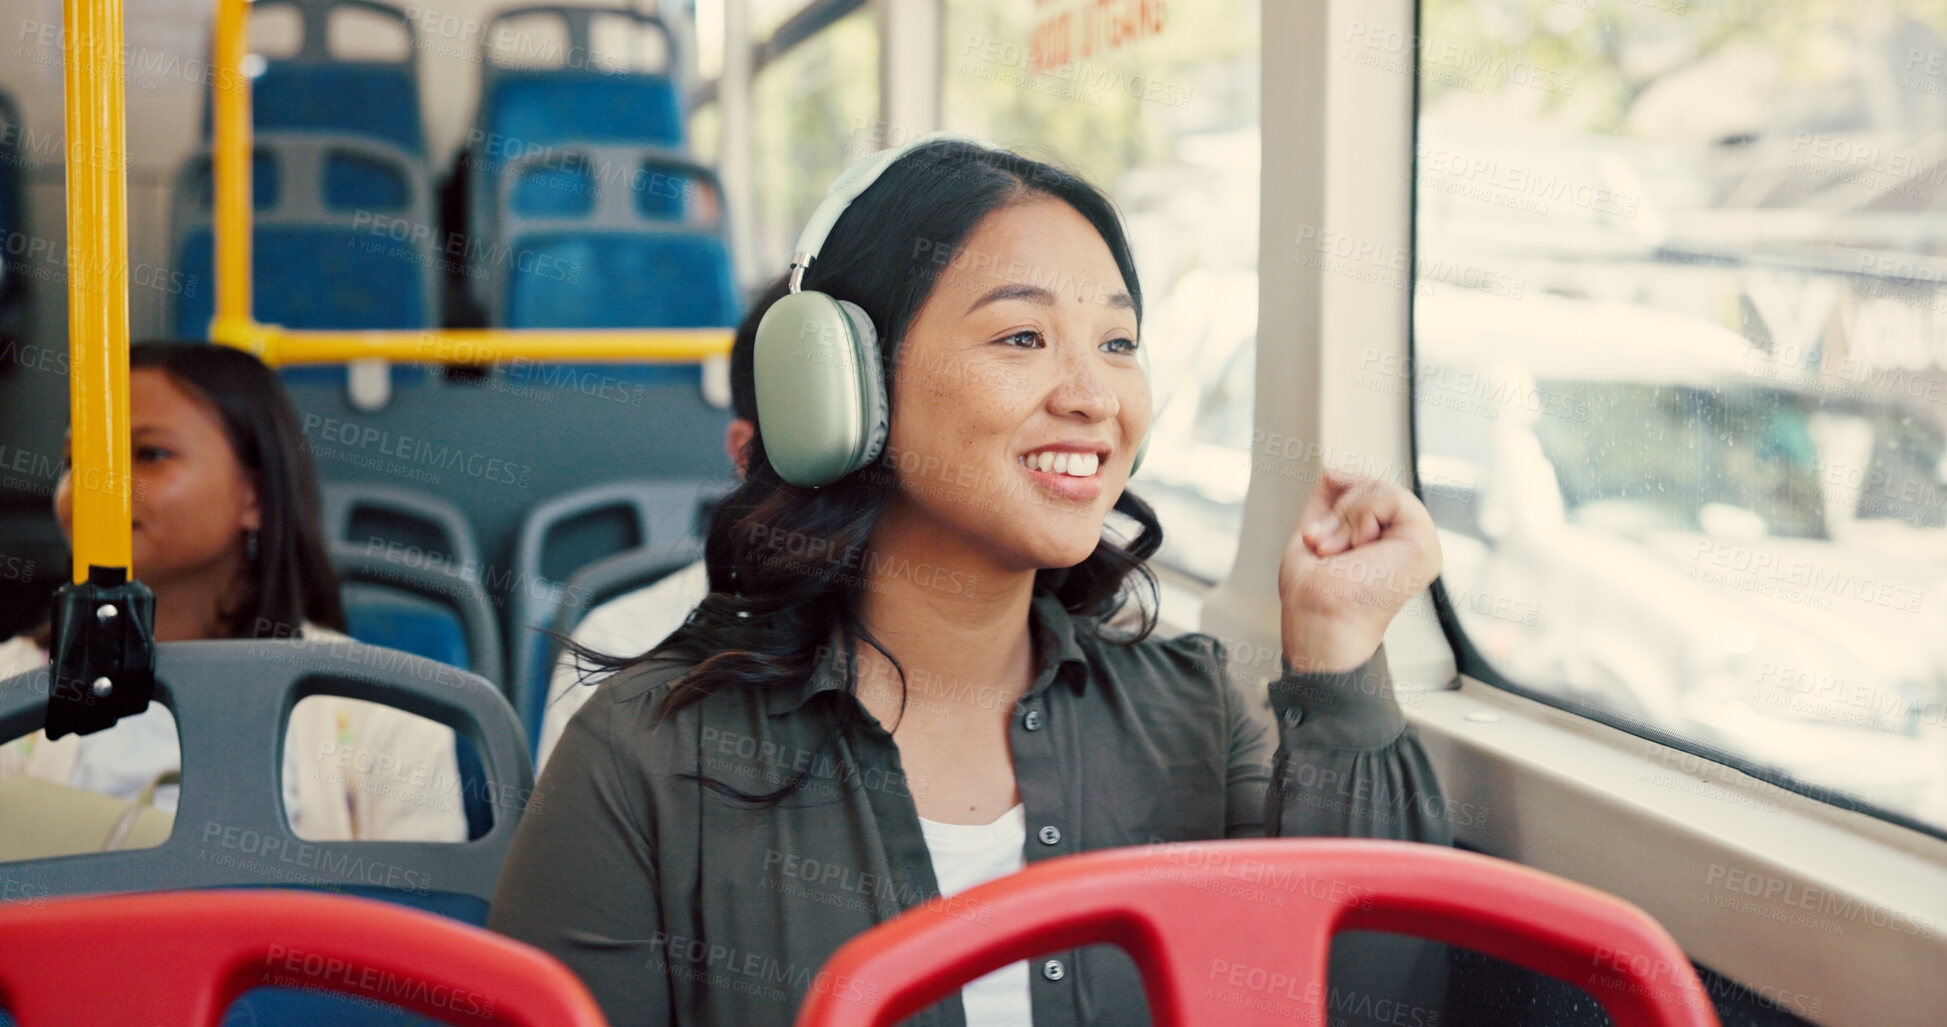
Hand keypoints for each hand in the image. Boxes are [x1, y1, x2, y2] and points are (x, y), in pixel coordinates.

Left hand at [1279, 470, 1441, 672]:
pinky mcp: (1424, 544)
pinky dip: (1362, 515)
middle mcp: (1409, 546)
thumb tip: (1333, 470)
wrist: (1317, 615)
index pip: (1374, 494)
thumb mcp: (1318, 532)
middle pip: (1377, 487)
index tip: (1321, 510)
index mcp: (1390, 546)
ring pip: (1384, 489)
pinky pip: (1392, 497)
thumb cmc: (1313, 594)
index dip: (1345, 490)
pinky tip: (1357, 545)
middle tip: (1322, 543)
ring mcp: (1421, 546)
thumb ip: (1331, 503)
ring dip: (1346, 515)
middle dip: (1340, 508)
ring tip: (1333, 548)